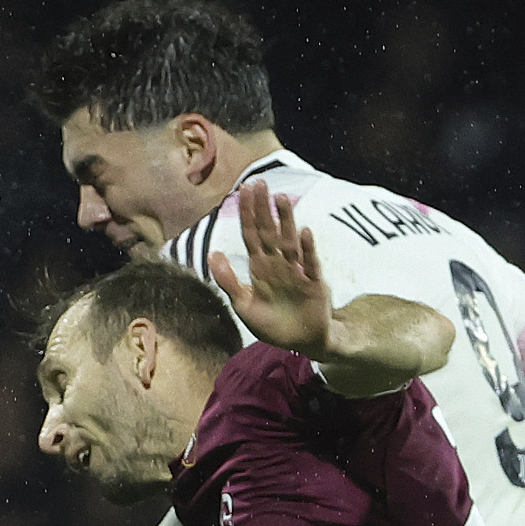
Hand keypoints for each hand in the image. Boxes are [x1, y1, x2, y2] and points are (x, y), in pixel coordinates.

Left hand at [207, 180, 331, 357]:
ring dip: (285, 221)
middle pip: (269, 231)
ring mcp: (297, 270)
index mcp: (260, 267)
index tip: (242, 190)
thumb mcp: (244, 305)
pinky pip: (310, 263)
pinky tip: (304, 233)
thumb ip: (228, 280)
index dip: (247, 213)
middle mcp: (278, 263)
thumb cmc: (272, 325)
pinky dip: (307, 249)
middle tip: (259, 183)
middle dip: (263, 208)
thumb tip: (211, 253)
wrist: (301, 342)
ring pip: (289, 241)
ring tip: (280, 199)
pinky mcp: (313, 283)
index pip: (251, 234)